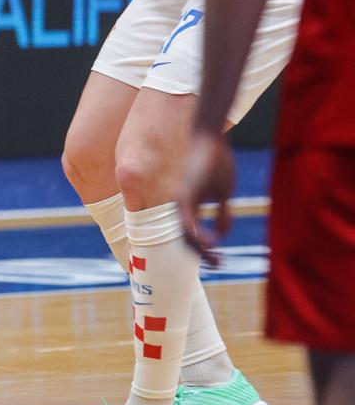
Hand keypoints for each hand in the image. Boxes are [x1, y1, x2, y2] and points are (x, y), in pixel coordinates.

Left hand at [178, 128, 236, 264]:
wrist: (209, 138)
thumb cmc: (216, 163)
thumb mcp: (222, 193)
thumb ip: (221, 213)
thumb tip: (222, 233)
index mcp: (188, 208)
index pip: (190, 237)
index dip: (202, 252)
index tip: (219, 261)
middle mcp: (181, 206)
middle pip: (186, 239)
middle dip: (201, 255)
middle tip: (219, 265)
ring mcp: (182, 200)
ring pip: (185, 233)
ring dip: (200, 249)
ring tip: (216, 258)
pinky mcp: (187, 194)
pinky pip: (187, 220)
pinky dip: (197, 234)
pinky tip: (210, 242)